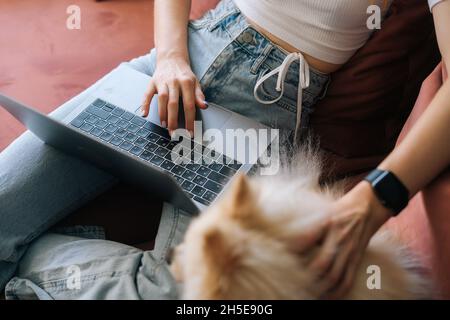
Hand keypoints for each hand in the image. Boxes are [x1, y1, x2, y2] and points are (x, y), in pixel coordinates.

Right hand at [140, 55, 207, 135]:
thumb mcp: (195, 83)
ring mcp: (162, 81)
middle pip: (174, 104)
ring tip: (164, 126)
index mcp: (187, 82)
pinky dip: (145, 104)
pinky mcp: (152, 82)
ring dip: (162, 114)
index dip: (189, 120)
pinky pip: (147, 94)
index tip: (189, 132)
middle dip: (174, 120)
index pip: (189, 104)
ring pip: (162, 100)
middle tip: (174, 134)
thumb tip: (205, 106)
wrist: (172, 58)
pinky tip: (144, 114)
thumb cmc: (184, 74)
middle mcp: (174, 82)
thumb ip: (199, 95)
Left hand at [300, 181, 392, 298]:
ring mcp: (349, 250)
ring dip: (321, 289)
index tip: (282, 258)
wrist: (369, 205)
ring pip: (335, 276)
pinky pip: (348, 279)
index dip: (293, 251)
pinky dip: (338, 292)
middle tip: (293, 283)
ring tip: (308, 294)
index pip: (306, 240)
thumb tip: (290, 246)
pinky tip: (329, 297)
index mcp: (327, 223)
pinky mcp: (357, 258)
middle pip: (321, 264)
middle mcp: (339, 238)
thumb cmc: (340, 209)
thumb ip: (308, 229)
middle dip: (307, 277)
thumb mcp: (322, 212)